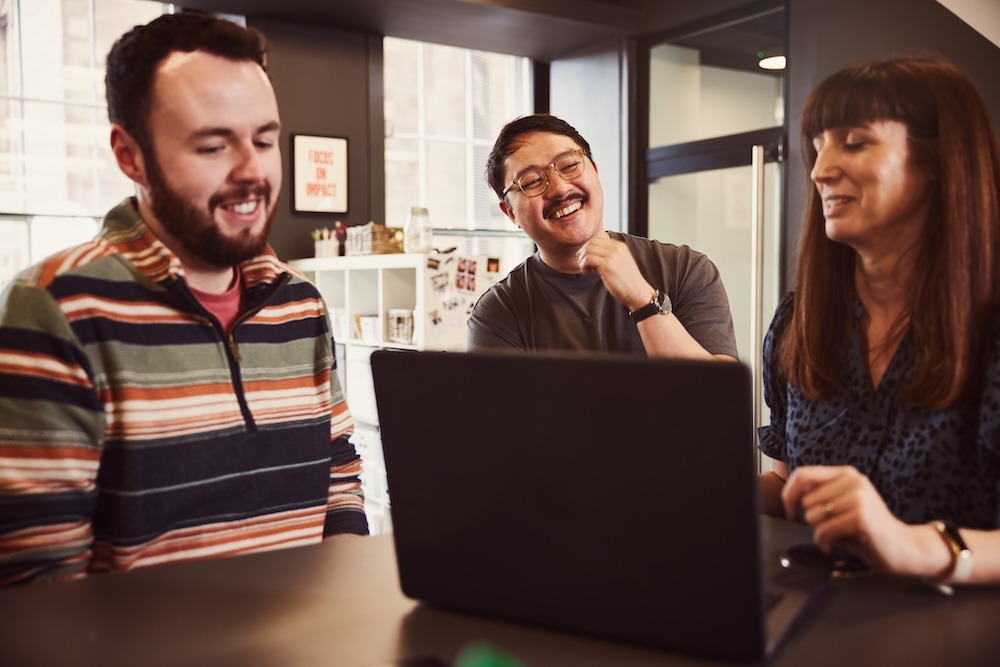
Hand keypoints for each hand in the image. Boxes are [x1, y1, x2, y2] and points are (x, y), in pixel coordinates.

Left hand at [576, 233, 652, 309]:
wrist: (638, 292)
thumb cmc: (628, 282)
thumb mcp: (621, 262)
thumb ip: (611, 255)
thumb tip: (594, 253)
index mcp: (620, 246)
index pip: (597, 239)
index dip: (587, 247)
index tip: (584, 256)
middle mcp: (616, 248)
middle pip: (591, 243)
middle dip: (583, 253)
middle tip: (583, 263)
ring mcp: (612, 256)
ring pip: (587, 250)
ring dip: (582, 261)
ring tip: (586, 270)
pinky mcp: (607, 265)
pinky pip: (587, 259)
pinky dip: (583, 266)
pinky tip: (588, 273)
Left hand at [781, 465, 940, 575]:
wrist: (903, 547)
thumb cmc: (867, 529)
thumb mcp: (842, 505)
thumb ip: (820, 496)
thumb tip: (790, 497)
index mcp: (846, 474)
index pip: (803, 474)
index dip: (789, 493)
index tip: (790, 510)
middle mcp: (853, 481)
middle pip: (806, 500)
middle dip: (812, 520)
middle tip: (831, 528)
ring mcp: (859, 498)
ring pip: (813, 516)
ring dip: (819, 532)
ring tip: (837, 536)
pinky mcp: (861, 517)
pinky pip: (824, 530)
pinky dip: (824, 542)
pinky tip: (835, 546)